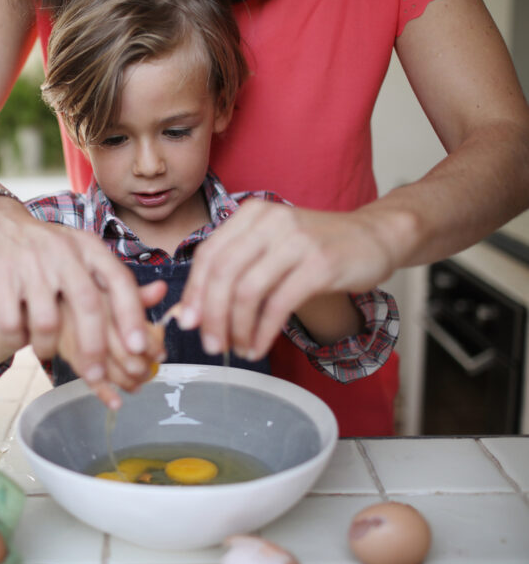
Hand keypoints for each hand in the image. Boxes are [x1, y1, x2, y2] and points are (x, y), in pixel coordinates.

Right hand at [0, 200, 165, 391]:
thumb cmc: (50, 248)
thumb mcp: (86, 255)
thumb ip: (117, 280)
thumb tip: (161, 296)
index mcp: (89, 248)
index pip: (119, 280)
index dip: (131, 316)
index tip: (139, 348)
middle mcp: (63, 253)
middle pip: (87, 305)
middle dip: (94, 348)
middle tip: (97, 375)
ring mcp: (30, 264)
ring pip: (46, 321)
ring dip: (48, 347)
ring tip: (47, 352)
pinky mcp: (0, 276)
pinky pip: (12, 322)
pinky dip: (17, 339)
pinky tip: (21, 338)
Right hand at [56, 281, 167, 408]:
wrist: (40, 297)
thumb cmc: (78, 292)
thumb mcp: (105, 284)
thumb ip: (134, 292)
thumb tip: (162, 289)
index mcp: (106, 294)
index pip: (135, 324)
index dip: (151, 344)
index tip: (159, 355)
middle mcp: (90, 312)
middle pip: (122, 348)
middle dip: (140, 367)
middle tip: (148, 371)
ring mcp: (74, 331)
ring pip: (106, 365)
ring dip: (125, 380)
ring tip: (136, 384)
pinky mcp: (62, 348)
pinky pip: (84, 375)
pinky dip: (103, 392)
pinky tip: (116, 401)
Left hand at [178, 200, 395, 358]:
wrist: (374, 236)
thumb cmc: (315, 247)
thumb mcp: (269, 249)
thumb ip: (232, 274)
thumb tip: (188, 312)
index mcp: (251, 214)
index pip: (209, 254)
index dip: (194, 292)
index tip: (188, 322)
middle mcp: (270, 222)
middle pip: (224, 273)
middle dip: (212, 316)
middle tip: (210, 344)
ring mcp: (296, 241)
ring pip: (247, 292)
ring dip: (237, 328)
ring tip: (237, 349)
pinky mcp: (320, 264)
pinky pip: (278, 305)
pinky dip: (263, 332)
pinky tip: (259, 346)